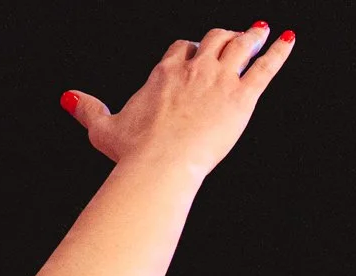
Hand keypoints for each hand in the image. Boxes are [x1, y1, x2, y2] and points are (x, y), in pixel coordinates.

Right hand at [62, 24, 293, 173]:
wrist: (161, 163)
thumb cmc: (133, 151)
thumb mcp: (103, 128)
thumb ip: (88, 109)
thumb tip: (68, 97)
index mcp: (165, 73)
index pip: (182, 49)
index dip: (189, 51)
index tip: (193, 55)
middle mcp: (195, 69)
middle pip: (214, 39)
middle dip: (222, 38)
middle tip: (232, 39)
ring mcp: (220, 80)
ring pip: (240, 45)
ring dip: (251, 37)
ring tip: (260, 32)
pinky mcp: (242, 97)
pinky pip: (265, 68)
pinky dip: (278, 52)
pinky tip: (288, 40)